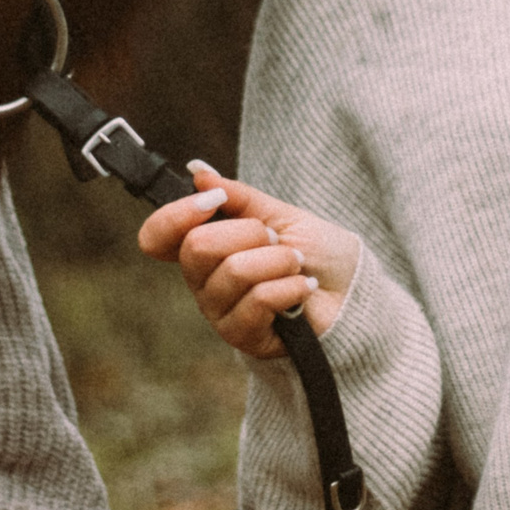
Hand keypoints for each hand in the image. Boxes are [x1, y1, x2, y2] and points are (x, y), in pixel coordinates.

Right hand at [135, 161, 358, 358]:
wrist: (352, 289)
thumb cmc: (316, 252)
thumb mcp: (279, 214)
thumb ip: (238, 197)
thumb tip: (198, 171)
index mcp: (204, 247)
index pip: (157, 237)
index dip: (177, 216)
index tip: (217, 201)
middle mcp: (202, 281)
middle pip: (197, 247)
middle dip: (251, 233)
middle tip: (277, 240)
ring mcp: (219, 311)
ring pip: (235, 271)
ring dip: (278, 260)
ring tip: (296, 265)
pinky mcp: (243, 337)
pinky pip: (258, 300)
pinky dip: (290, 287)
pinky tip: (302, 290)